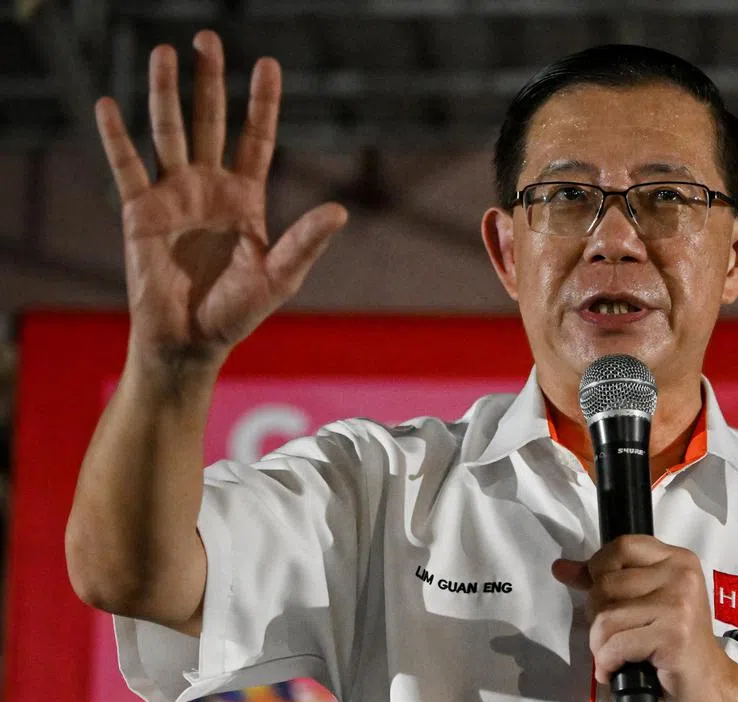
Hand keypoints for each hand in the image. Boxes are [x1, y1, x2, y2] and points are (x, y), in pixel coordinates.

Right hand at [95, 30, 347, 368]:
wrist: (191, 341)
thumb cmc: (238, 312)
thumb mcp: (280, 275)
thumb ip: (306, 242)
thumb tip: (340, 212)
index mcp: (246, 198)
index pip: (256, 138)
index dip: (261, 102)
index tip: (267, 63)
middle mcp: (210, 188)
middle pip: (211, 121)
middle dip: (209, 80)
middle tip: (207, 37)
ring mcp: (174, 195)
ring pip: (169, 131)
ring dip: (165, 92)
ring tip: (164, 51)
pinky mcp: (140, 212)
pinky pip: (127, 167)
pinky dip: (116, 137)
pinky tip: (108, 104)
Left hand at [552, 535, 732, 701]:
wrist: (709, 684)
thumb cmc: (674, 644)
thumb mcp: (645, 602)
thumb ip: (605, 580)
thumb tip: (561, 568)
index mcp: (676, 559)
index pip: (620, 547)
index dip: (598, 570)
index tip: (597, 593)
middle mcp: (681, 575)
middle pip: (605, 584)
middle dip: (597, 617)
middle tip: (613, 637)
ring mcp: (678, 604)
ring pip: (605, 617)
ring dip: (600, 646)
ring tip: (615, 656)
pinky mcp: (673, 635)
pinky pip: (615, 644)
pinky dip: (607, 663)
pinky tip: (618, 669)